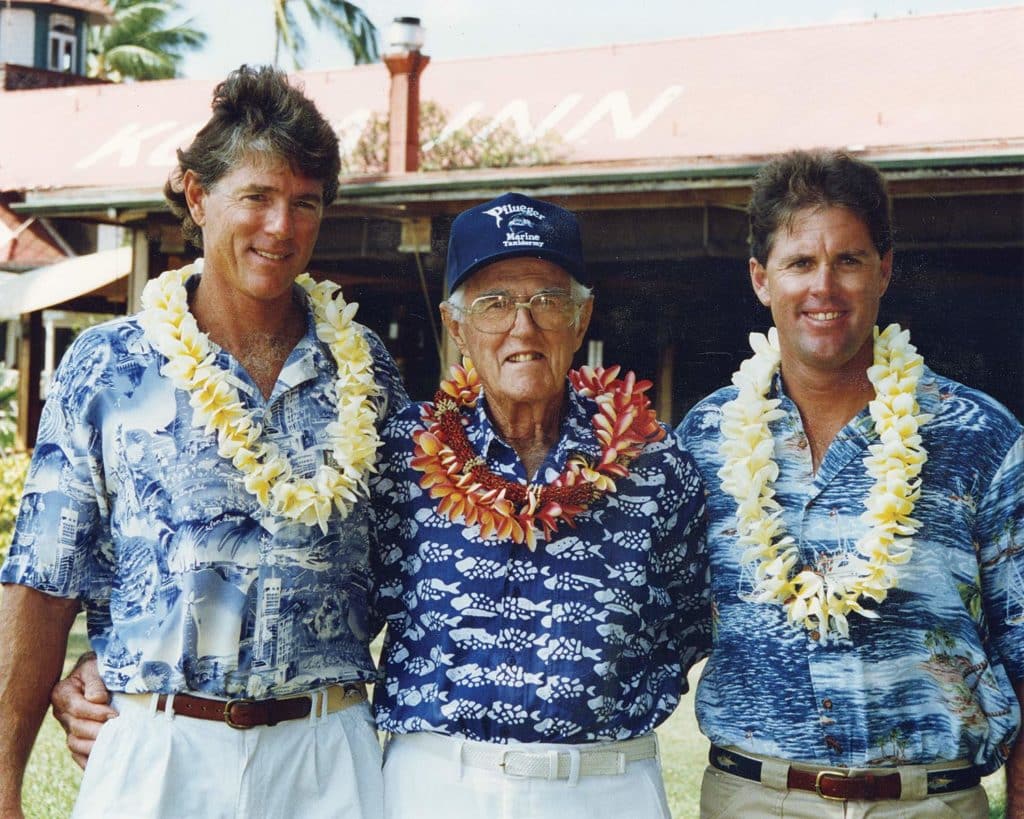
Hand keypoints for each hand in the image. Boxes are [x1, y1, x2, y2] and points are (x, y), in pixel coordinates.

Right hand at [50, 653, 115, 768]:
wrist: (100, 675)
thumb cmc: (99, 668)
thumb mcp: (95, 667)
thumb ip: (95, 681)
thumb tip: (97, 699)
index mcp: (62, 693)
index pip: (77, 708)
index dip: (95, 713)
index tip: (114, 715)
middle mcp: (62, 713)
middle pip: (77, 728)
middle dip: (98, 731)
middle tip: (118, 731)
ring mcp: (67, 728)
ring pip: (75, 744)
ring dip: (94, 746)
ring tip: (114, 745)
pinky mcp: (76, 739)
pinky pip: (78, 755)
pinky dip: (89, 760)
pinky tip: (104, 761)